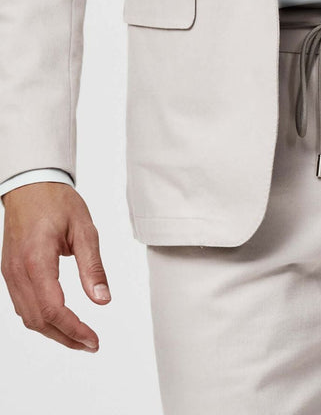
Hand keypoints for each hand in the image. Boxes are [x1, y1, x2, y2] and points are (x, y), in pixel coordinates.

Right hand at [1, 182, 110, 350]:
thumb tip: (102, 299)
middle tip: (90, 343)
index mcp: (37, 260)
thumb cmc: (56, 201)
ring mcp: (10, 273)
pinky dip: (40, 318)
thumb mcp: (84, 229)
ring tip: (79, 336)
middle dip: (65, 337)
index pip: (53, 309)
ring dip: (53, 332)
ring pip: (28, 317)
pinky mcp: (10, 272)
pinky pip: (22, 304)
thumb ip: (93, 267)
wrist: (31, 185)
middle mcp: (19, 271)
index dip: (74, 330)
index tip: (93, 339)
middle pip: (38, 321)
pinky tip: (59, 319)